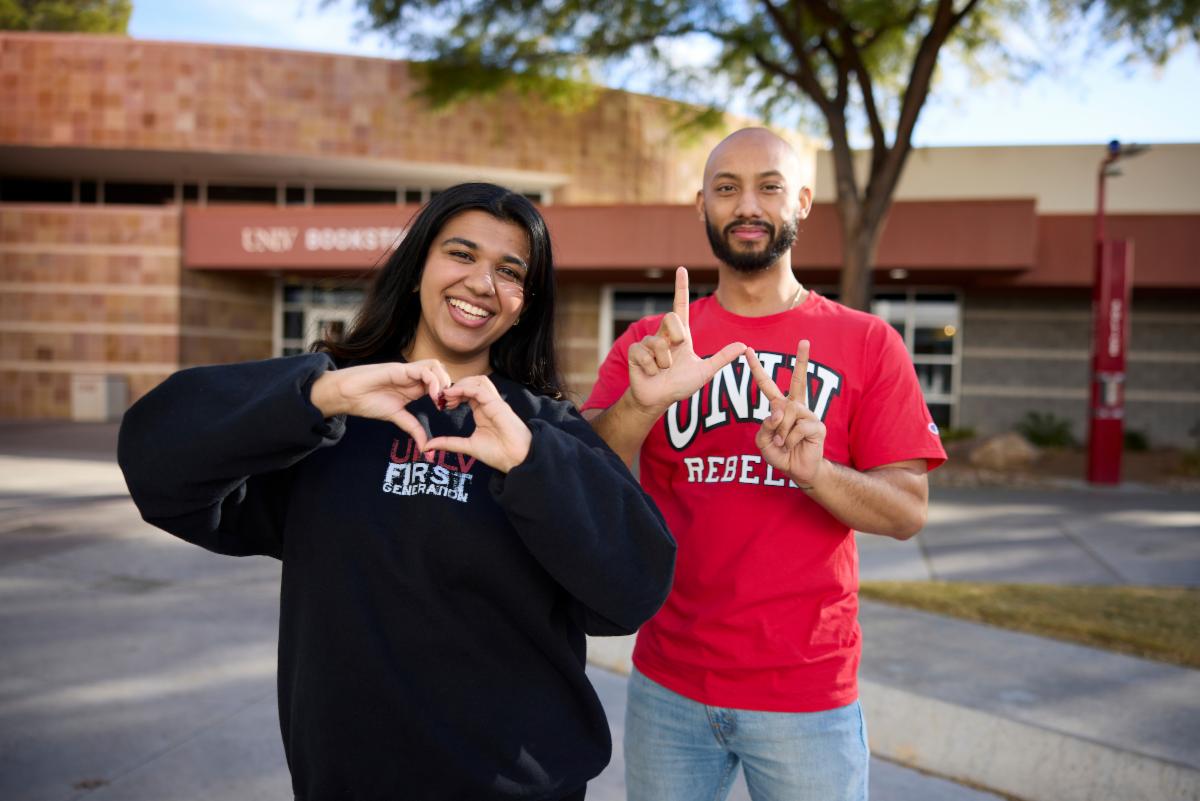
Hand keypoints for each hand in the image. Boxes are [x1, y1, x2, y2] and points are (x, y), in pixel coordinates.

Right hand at [309, 360, 451, 451]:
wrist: (349, 395)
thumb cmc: (369, 402)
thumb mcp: (397, 418)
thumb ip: (413, 429)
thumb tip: (426, 449)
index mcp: (415, 387)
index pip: (440, 383)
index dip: (448, 394)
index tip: (447, 410)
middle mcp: (414, 377)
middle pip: (442, 371)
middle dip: (449, 386)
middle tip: (447, 404)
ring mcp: (408, 371)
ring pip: (435, 366)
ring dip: (443, 381)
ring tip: (440, 399)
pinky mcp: (400, 368)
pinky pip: (424, 369)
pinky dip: (433, 381)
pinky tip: (432, 395)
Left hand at [425, 376, 531, 472]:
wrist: (516, 459)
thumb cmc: (498, 453)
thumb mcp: (467, 446)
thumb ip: (449, 443)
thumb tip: (427, 446)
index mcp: (483, 410)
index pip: (467, 393)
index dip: (453, 394)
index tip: (440, 403)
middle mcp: (489, 403)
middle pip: (472, 382)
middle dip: (455, 386)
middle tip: (440, 398)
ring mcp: (494, 402)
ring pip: (478, 381)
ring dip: (461, 384)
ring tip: (447, 395)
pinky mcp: (498, 404)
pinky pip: (480, 389)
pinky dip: (465, 389)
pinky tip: (452, 395)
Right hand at [626, 266, 745, 414]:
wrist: (659, 399)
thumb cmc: (680, 385)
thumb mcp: (705, 372)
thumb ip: (722, 358)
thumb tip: (744, 346)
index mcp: (681, 335)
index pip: (680, 305)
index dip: (681, 287)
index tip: (681, 269)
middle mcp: (664, 335)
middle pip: (671, 317)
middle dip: (677, 335)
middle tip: (676, 355)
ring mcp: (648, 343)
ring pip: (658, 342)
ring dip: (664, 362)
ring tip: (662, 371)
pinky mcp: (635, 352)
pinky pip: (644, 354)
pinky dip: (651, 367)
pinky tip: (650, 373)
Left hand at [745, 340, 825, 488]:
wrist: (798, 470)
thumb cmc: (780, 453)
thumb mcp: (763, 441)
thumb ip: (765, 426)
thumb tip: (779, 413)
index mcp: (780, 407)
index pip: (767, 384)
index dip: (757, 369)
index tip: (749, 351)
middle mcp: (795, 407)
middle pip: (800, 380)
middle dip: (802, 360)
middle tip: (805, 340)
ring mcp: (808, 414)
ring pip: (788, 413)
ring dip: (780, 431)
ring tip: (782, 443)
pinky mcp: (817, 425)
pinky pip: (797, 428)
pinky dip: (789, 440)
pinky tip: (792, 445)